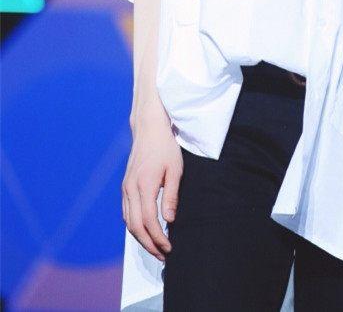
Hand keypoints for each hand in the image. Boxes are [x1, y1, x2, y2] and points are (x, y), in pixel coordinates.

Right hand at [122, 112, 182, 260]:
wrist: (149, 129)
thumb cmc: (166, 147)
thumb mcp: (175, 169)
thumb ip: (171, 195)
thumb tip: (168, 220)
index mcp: (144, 184)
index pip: (148, 220)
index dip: (158, 238)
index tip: (168, 248)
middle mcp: (130, 189)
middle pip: (135, 226)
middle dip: (149, 244)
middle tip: (163, 255)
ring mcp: (125, 188)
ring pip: (128, 222)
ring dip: (141, 238)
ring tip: (156, 248)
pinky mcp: (125, 187)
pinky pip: (126, 213)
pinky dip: (134, 227)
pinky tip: (145, 231)